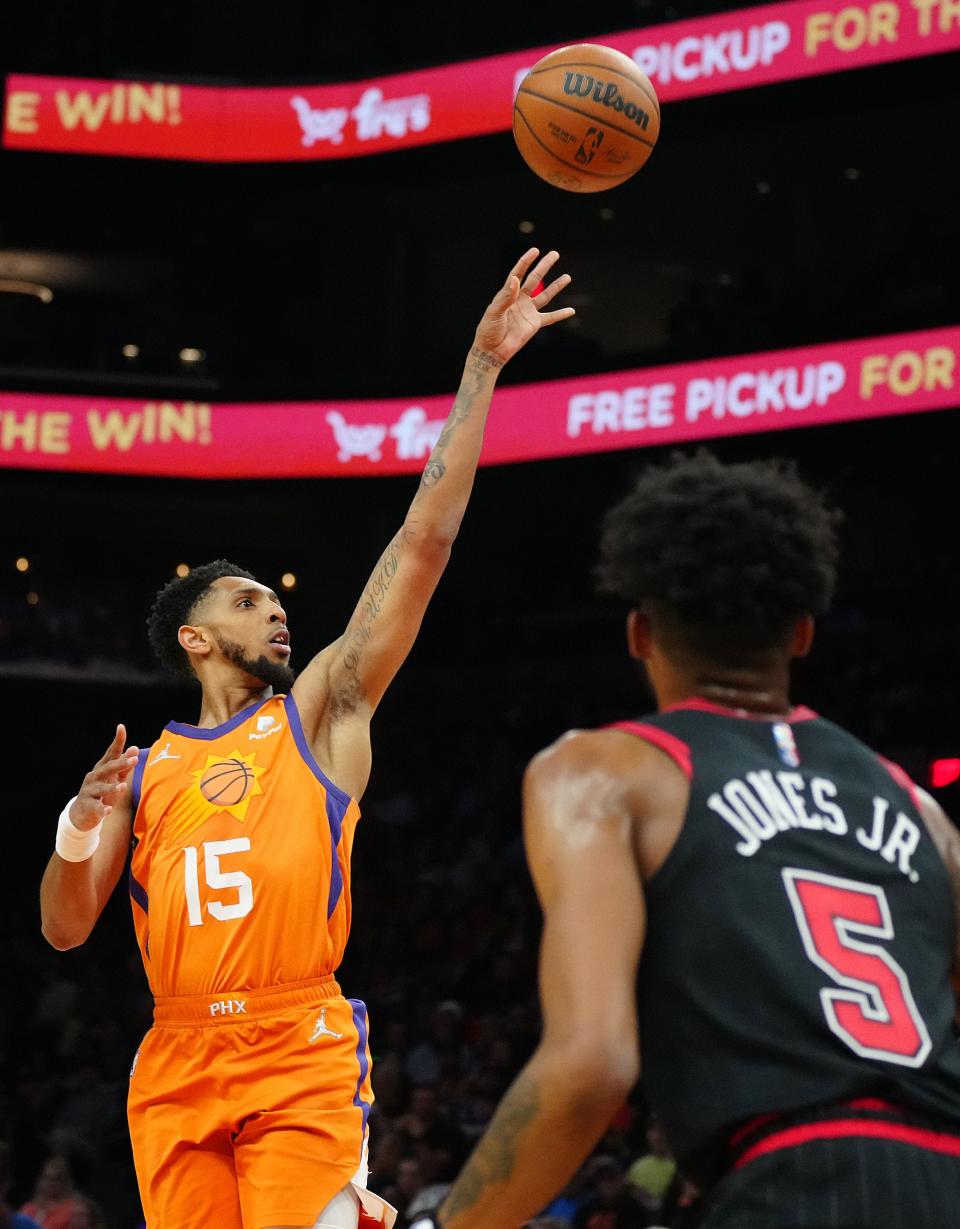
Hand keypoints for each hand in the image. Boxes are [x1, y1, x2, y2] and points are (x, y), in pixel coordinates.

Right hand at [70, 725, 138, 829]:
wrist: (82, 814)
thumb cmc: (103, 793)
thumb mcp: (114, 778)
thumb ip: (124, 765)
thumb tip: (135, 748)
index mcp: (102, 768)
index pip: (111, 753)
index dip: (117, 741)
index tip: (121, 727)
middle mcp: (94, 777)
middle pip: (108, 768)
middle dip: (121, 763)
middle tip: (134, 759)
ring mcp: (90, 791)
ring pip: (101, 789)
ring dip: (112, 788)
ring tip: (123, 787)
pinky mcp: (88, 806)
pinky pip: (96, 808)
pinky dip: (102, 809)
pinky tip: (108, 810)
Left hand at [473, 248, 573, 365]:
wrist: (492, 351)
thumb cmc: (488, 331)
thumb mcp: (494, 312)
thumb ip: (505, 296)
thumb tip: (516, 279)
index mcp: (508, 294)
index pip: (518, 274)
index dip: (526, 262)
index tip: (535, 251)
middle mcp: (519, 300)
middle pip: (535, 279)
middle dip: (544, 266)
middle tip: (555, 254)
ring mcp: (528, 311)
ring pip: (545, 296)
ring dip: (556, 286)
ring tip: (567, 277)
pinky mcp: (534, 324)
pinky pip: (550, 318)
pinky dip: (561, 314)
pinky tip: (571, 311)